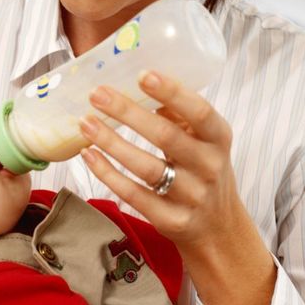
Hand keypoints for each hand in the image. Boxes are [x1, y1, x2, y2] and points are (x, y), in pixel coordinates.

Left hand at [79, 70, 275, 304]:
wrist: (219, 230)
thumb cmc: (203, 170)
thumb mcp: (203, 141)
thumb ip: (179, 115)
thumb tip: (140, 85)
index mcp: (218, 139)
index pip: (199, 112)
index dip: (172, 92)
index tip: (142, 74)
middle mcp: (209, 167)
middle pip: (166, 137)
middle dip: (128, 113)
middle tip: (97, 93)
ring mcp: (191, 197)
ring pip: (146, 168)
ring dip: (111, 142)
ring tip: (85, 122)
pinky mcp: (171, 221)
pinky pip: (133, 195)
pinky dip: (108, 173)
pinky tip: (89, 154)